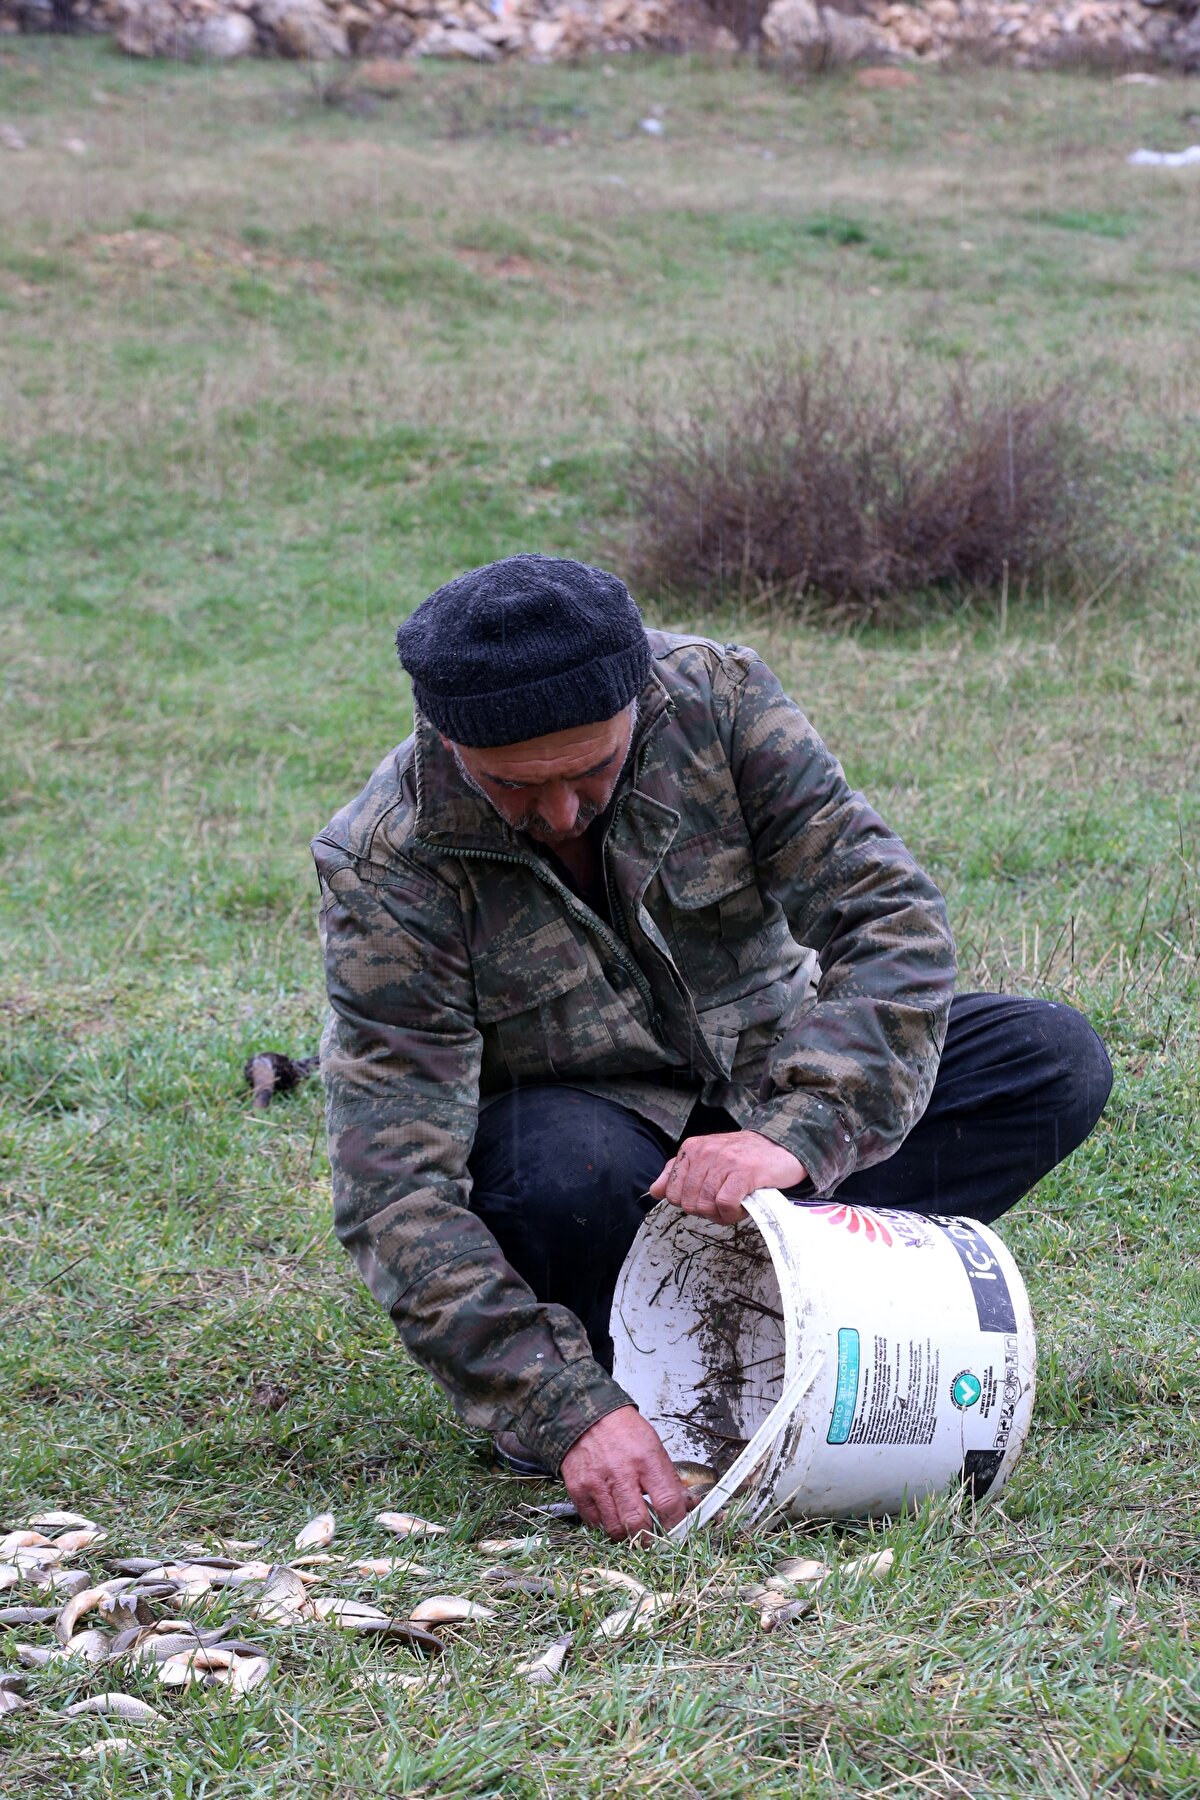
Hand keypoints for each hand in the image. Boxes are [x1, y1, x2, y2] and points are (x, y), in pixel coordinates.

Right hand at [560, 1405, 693, 1542]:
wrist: (587, 1416)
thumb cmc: (624, 1430)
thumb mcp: (654, 1446)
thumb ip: (668, 1478)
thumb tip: (687, 1505)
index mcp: (646, 1459)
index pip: (668, 1502)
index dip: (675, 1523)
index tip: (676, 1530)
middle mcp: (621, 1473)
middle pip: (638, 1522)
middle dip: (648, 1539)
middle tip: (652, 1540)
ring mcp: (597, 1483)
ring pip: (615, 1528)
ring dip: (626, 1535)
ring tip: (631, 1529)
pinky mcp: (578, 1489)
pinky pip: (594, 1522)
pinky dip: (604, 1525)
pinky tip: (611, 1516)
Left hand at [647, 1129, 805, 1224]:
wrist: (782, 1147)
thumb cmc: (744, 1158)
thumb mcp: (707, 1160)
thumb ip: (678, 1173)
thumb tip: (655, 1190)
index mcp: (691, 1149)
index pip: (672, 1192)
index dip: (690, 1203)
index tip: (708, 1198)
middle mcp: (704, 1152)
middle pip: (688, 1203)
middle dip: (707, 1211)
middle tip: (725, 1202)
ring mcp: (723, 1161)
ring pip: (705, 1205)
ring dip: (722, 1214)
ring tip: (736, 1202)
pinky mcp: (742, 1172)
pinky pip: (724, 1204)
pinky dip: (733, 1212)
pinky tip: (743, 1204)